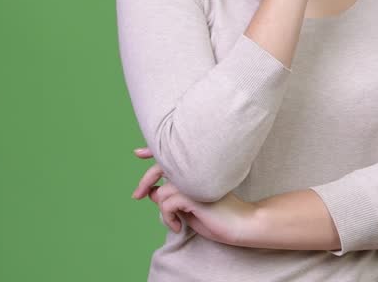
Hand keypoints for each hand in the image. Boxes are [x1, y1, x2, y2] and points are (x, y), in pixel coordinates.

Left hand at [132, 147, 258, 245]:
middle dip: (145, 181)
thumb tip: (152, 191)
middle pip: (162, 167)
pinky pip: (166, 204)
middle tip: (136, 196)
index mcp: (199, 170)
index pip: (173, 156)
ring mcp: (196, 181)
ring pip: (163, 192)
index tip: (137, 153)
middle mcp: (197, 171)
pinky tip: (178, 226)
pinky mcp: (194, 194)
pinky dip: (168, 218)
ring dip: (164, 211)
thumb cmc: (219, 216)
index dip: (154, 151)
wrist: (242, 224)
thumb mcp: (190, 206)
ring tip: (176, 222)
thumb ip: (173, 196)